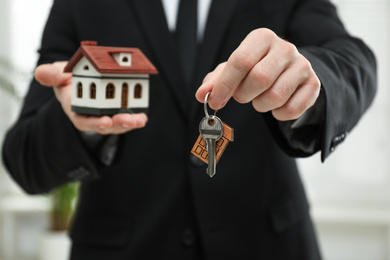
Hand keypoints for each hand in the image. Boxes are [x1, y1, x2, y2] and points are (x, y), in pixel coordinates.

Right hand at [34, 61, 147, 133]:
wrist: (82, 79)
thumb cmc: (69, 78)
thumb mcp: (59, 74)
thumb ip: (52, 75)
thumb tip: (40, 73)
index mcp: (76, 110)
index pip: (84, 121)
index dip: (94, 123)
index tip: (105, 122)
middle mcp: (92, 117)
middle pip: (104, 125)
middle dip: (117, 123)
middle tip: (128, 120)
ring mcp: (106, 116)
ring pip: (118, 124)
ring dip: (129, 123)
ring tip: (139, 120)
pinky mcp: (118, 113)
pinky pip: (127, 118)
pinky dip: (135, 119)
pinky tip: (143, 117)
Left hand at [196, 28, 320, 120]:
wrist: (289, 70)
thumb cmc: (255, 68)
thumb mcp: (233, 69)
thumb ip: (215, 80)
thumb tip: (201, 95)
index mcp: (262, 38)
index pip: (241, 61)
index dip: (224, 85)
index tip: (214, 102)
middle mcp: (285, 48)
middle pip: (259, 79)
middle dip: (244, 94)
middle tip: (242, 96)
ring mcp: (302, 66)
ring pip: (276, 96)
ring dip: (261, 105)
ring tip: (260, 98)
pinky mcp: (313, 85)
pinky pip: (291, 109)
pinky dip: (278, 114)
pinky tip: (275, 106)